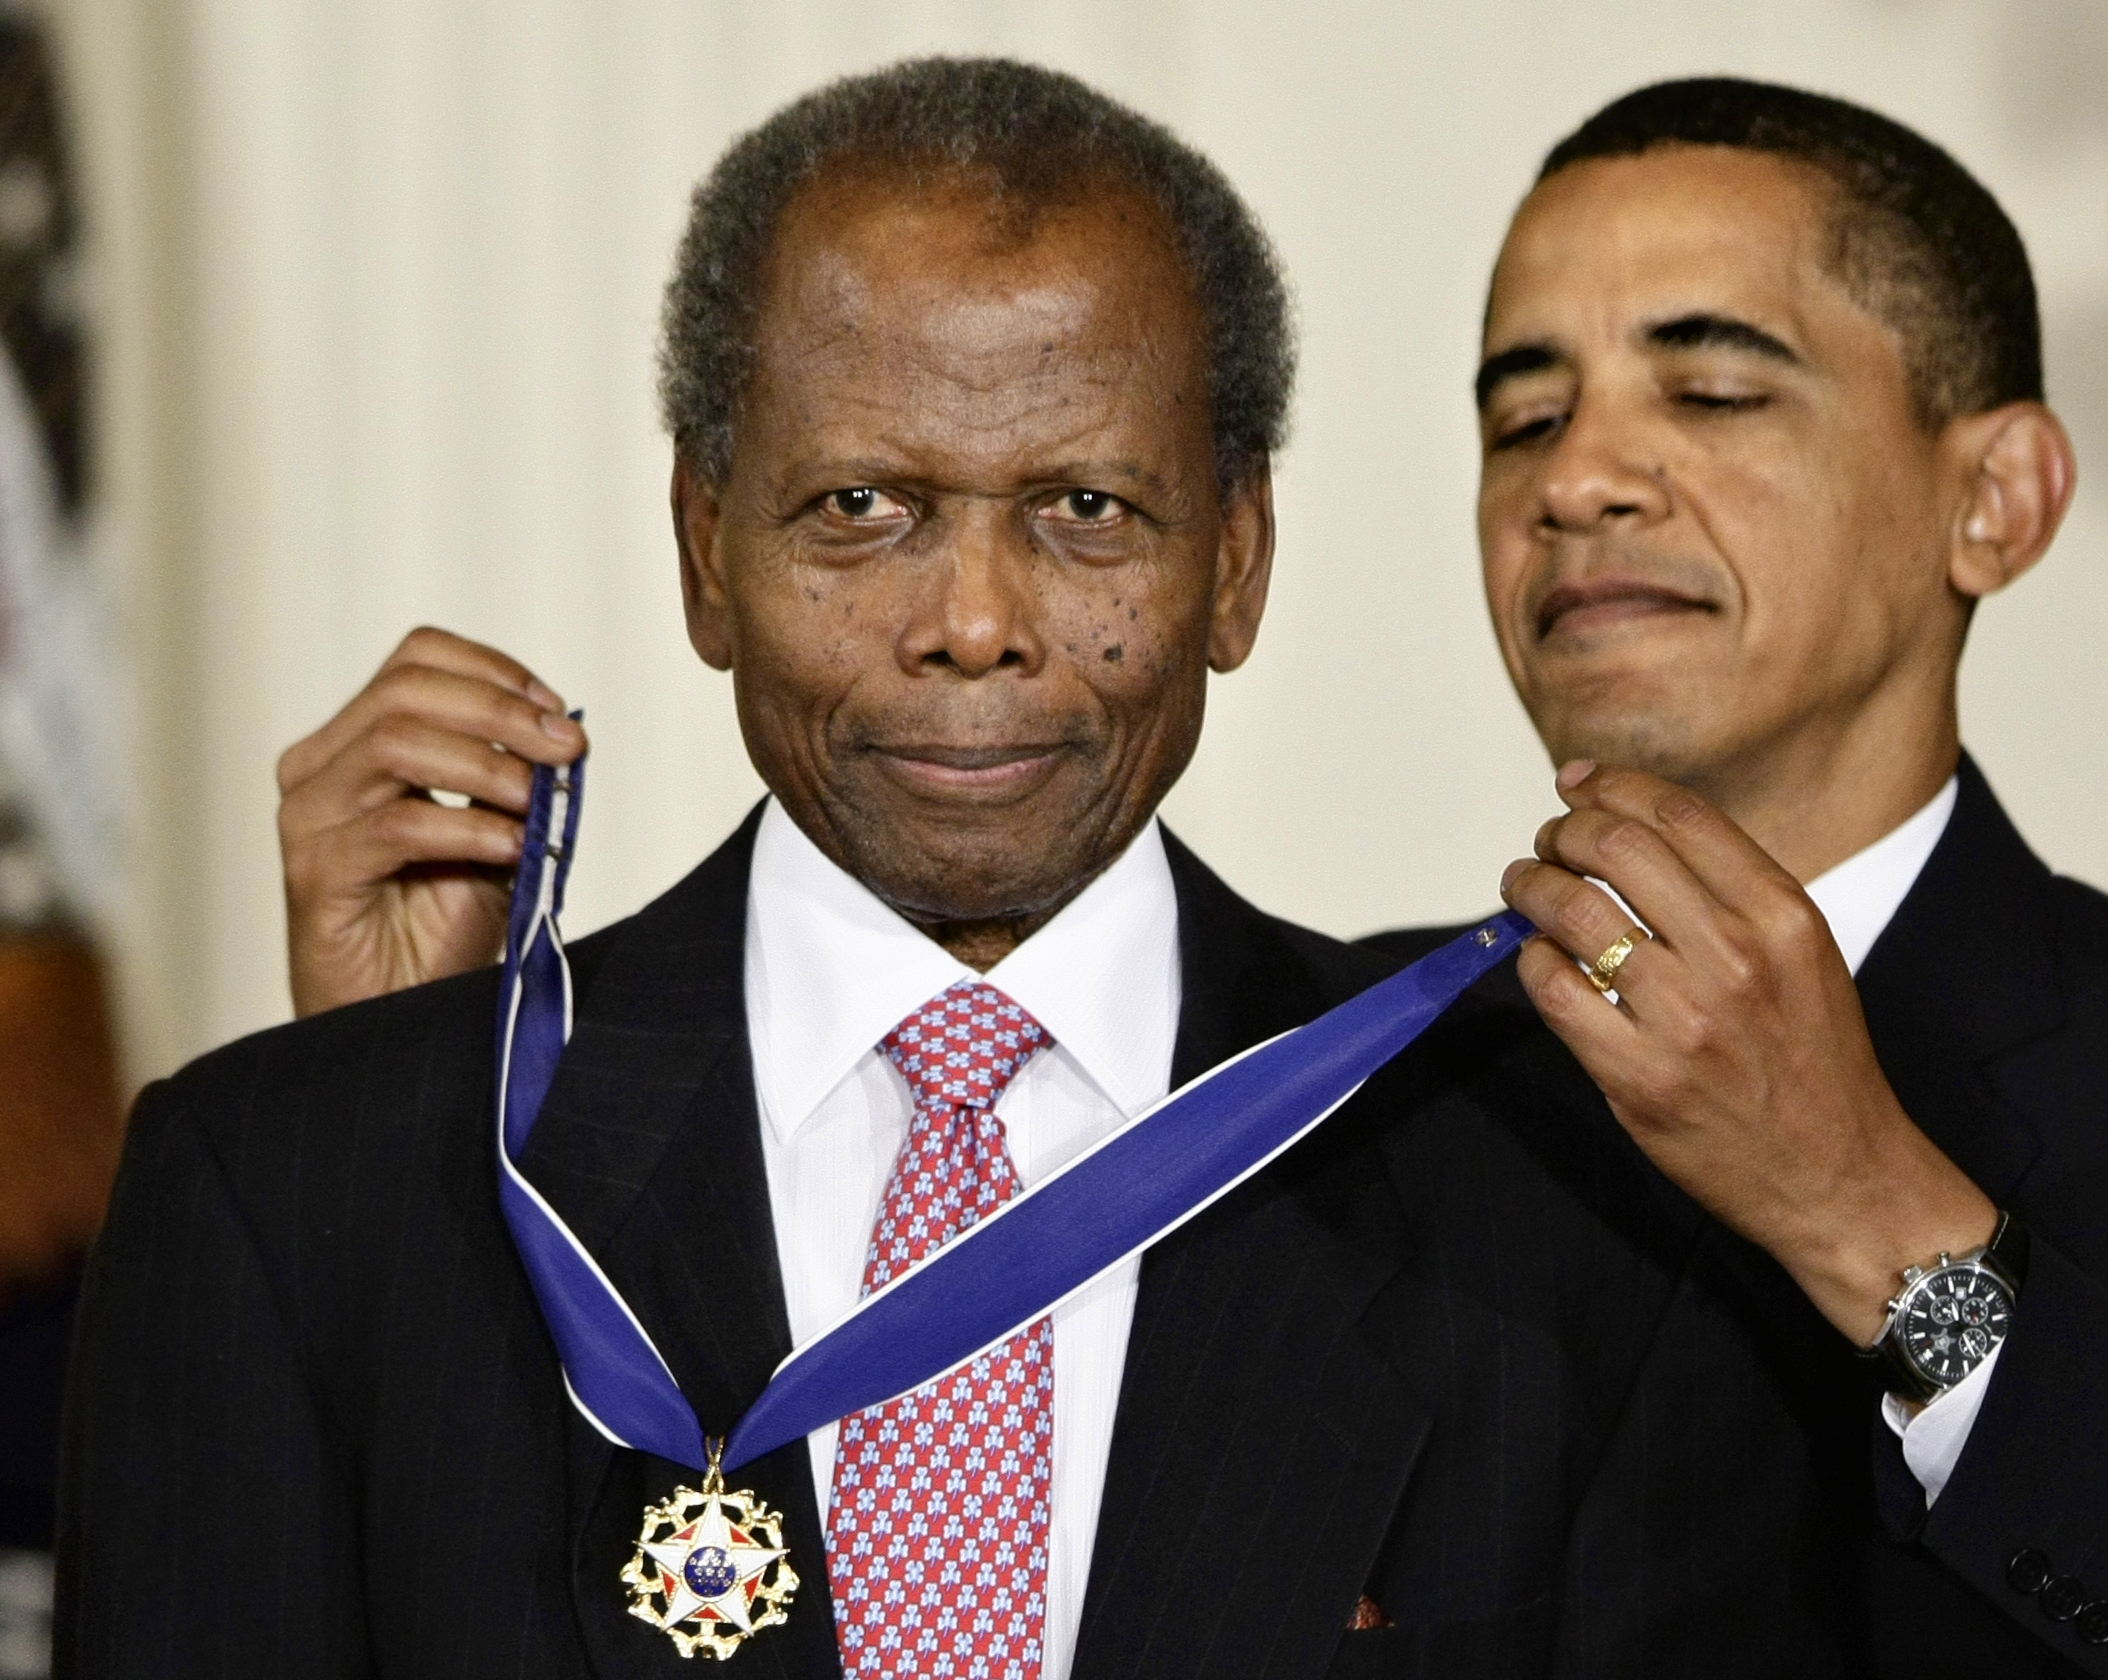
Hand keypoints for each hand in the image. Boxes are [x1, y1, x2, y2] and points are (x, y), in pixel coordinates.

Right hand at [276, 627, 586, 1017]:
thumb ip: (517, 778)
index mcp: (356, 740)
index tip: (557, 712)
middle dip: (503, 712)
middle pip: (407, 689)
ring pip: (396, 743)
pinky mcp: (315, 872)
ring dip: (488, 767)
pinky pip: (398, 825)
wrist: (403, 1013)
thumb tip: (565, 733)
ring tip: (538, 802)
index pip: (417, 658)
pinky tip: (512, 847)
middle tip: (567, 750)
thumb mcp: (495, 832)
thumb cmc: (440, 924)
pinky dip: (468, 829)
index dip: (495, 672)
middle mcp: (319, 767)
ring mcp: (309, 816)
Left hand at [1497, 761, 1994, 1345]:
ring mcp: (1684, 1019)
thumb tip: (1629, 824)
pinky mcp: (1639, 1077)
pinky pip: (1554, 990)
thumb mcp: (1802, 953)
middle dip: (1564, 830)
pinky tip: (1539, 958)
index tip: (1578, 783)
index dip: (1611, 785)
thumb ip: (1729, 891)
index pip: (1677, 813)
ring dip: (1530, 885)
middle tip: (1549, 843)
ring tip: (1524, 886)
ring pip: (1571, 911)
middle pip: (1615, 847)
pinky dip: (1532, 959)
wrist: (1840, 1176)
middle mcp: (1736, 957)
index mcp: (1783, 916)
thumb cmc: (1813, 1059)